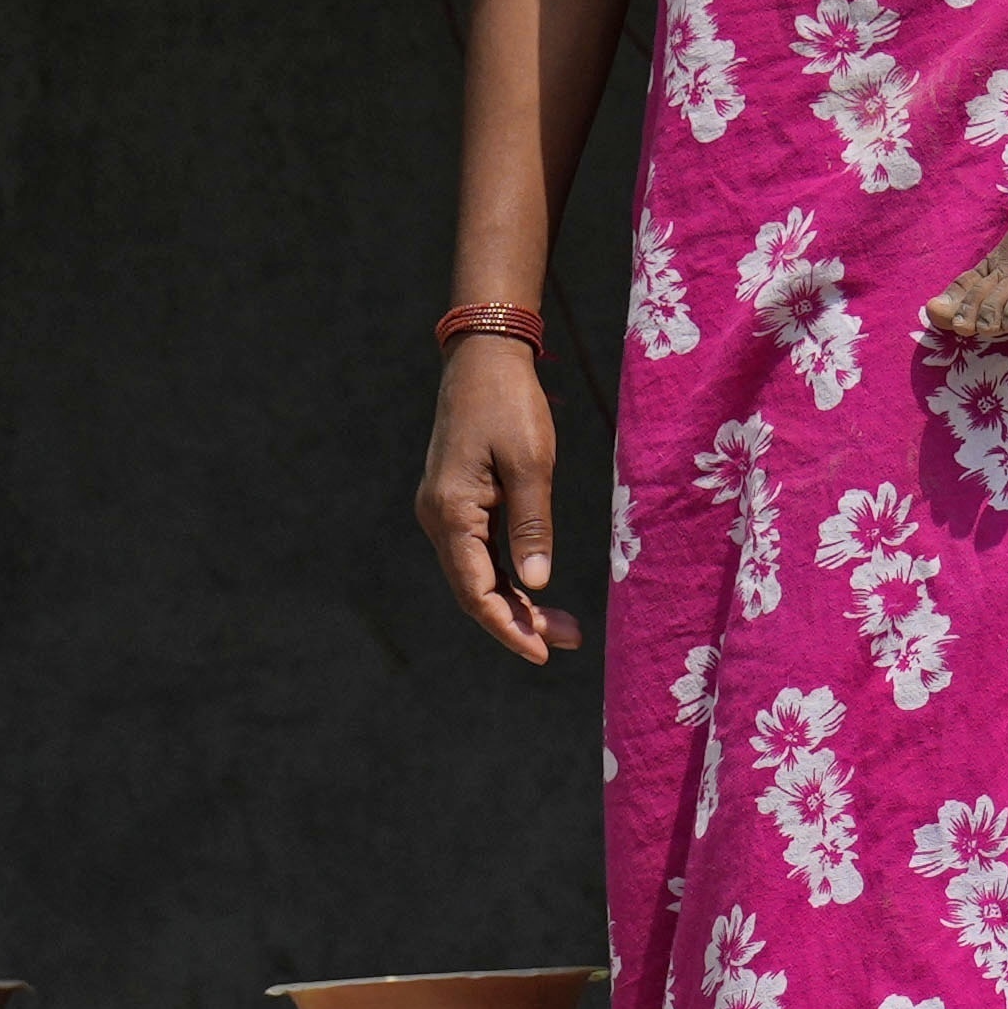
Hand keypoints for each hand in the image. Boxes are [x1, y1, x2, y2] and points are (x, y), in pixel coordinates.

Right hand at [417, 332, 578, 665]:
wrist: (484, 356)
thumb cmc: (509, 402)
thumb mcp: (529, 463)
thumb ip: (532, 524)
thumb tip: (536, 582)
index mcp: (451, 512)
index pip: (476, 590)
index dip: (508, 627)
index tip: (543, 652)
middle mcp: (438, 517)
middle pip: (474, 589)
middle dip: (518, 622)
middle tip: (569, 641)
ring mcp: (445, 510)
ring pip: (476, 574)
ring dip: (515, 603)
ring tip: (562, 626)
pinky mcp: (457, 501)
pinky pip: (478, 552)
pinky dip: (506, 576)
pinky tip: (535, 590)